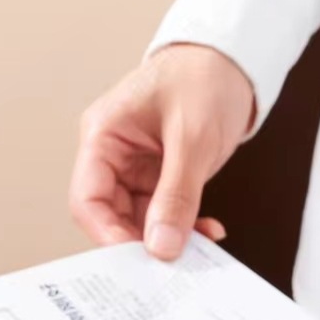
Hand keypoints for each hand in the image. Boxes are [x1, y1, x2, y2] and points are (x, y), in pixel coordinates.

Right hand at [69, 44, 256, 260]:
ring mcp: (136, 165)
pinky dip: (183, 226)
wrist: (231, 56)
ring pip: (138, 218)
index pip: (88, 198)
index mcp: (102, 136)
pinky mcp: (160, 173)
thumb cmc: (203, 75)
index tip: (138, 259)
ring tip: (197, 251)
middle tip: (170, 264)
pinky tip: (206, 232)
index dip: (107, 233)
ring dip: (166, 237)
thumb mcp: (192, 137)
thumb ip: (176, 194)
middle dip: (140, 241)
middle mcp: (113, 153)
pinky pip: (163, 211)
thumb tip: (162, 245)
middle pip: (110, 214)